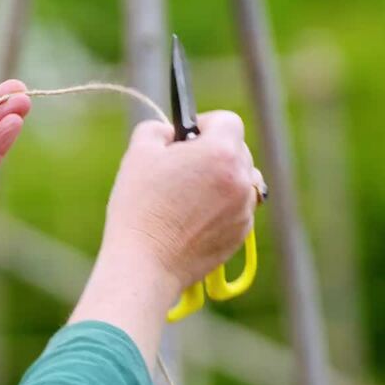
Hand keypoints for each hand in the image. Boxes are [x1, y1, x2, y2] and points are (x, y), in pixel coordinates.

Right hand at [101, 111, 261, 290]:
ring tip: (191, 193)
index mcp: (221, 153)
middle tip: (183, 167)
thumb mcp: (139, 153)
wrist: (146, 263)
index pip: (228, 121)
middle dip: (214, 153)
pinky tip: (193, 217)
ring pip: (241, 181)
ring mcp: (244, 209)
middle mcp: (241, 180)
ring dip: (222, 180)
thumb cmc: (140, 207)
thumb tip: (170, 132)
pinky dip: (222, 207)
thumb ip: (158, 129)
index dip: (207, 124)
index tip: (188, 137)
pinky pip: (238, 209)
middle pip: (238, 151)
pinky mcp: (240, 234)